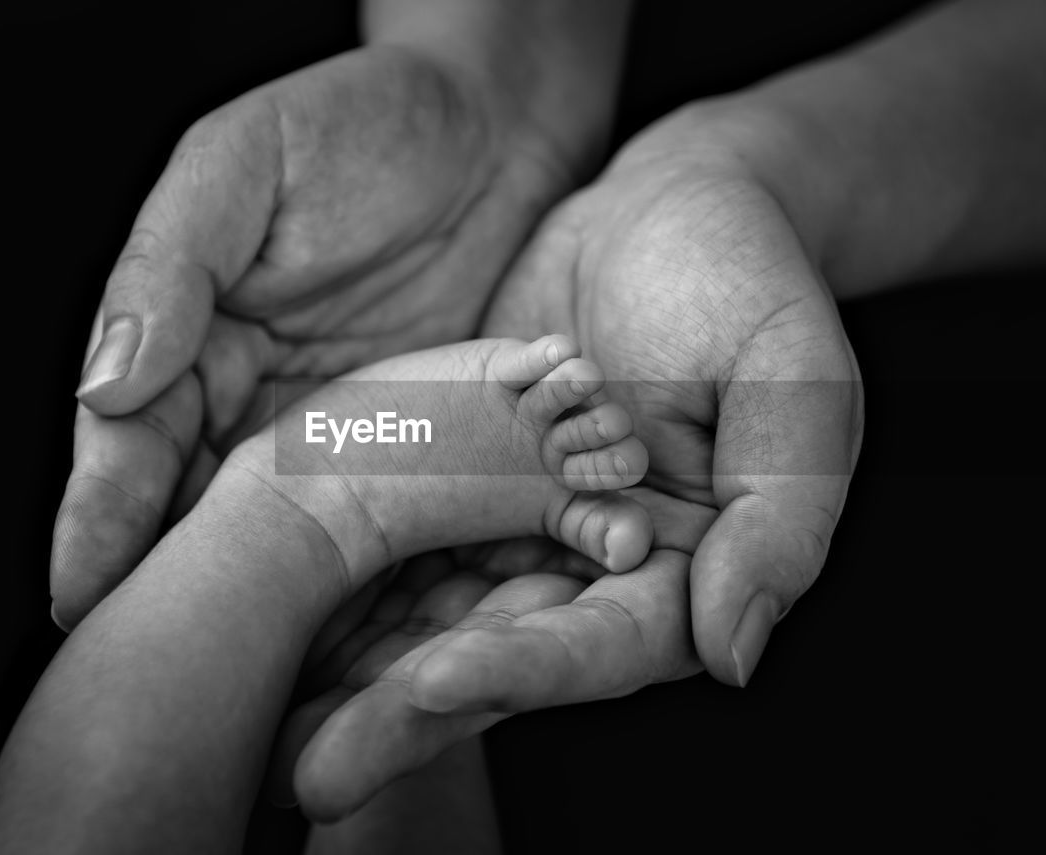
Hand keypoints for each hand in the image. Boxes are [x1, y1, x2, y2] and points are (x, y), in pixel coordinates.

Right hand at [51, 45, 578, 627]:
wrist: (485, 126)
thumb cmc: (352, 123)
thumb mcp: (240, 167)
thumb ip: (167, 266)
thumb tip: (103, 382)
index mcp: (187, 340)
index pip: (131, 444)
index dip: (102, 517)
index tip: (79, 593)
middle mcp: (250, 402)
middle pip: (195, 510)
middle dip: (170, 590)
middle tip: (142, 673)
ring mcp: (335, 431)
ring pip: (285, 533)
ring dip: (265, 604)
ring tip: (243, 683)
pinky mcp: (417, 443)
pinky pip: (386, 516)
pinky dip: (371, 574)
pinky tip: (363, 636)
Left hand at [278, 106, 863, 818]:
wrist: (671, 206)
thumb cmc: (751, 283)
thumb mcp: (797, 388)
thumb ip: (781, 522)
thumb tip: (731, 656)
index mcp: (676, 574)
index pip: (594, 645)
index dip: (515, 673)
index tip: (432, 686)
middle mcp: (584, 572)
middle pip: (491, 661)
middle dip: (398, 716)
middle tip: (305, 771)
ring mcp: (511, 528)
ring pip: (425, 619)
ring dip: (342, 676)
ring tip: (252, 731)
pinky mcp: (453, 479)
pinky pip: (387, 535)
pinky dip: (325, 581)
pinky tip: (248, 615)